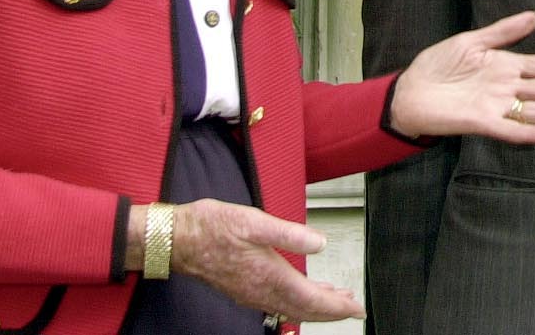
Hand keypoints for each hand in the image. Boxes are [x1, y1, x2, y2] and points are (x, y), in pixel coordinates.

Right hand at [169, 198, 363, 321]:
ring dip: (317, 306)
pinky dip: (299, 301)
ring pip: (292, 308)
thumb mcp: (255, 222)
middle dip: (332, 311)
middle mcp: (262, 291)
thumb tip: (320, 242)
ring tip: (337, 298)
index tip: (356, 308)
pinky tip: (305, 291)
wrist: (178, 239)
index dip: (337, 306)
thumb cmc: (212, 227)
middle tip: (354, 308)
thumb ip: (290, 234)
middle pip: (305, 310)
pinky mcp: (244, 289)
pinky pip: (279, 303)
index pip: (312, 300)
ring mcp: (252, 293)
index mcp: (269, 276)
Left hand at [390, 10, 534, 143]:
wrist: (407, 92)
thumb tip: (534, 16)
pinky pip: (511, 130)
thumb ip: (503, 31)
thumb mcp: (471, 40)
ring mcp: (496, 106)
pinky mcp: (482, 123)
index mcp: (506, 67)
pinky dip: (532, 132)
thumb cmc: (437, 66)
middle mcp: (507, 88)